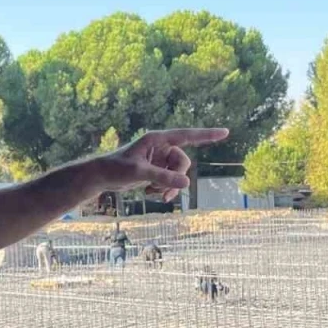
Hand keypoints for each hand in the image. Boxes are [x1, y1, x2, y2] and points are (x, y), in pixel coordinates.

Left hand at [98, 128, 229, 199]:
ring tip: (154, 195)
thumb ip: (163, 178)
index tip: (225, 132)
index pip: (187, 135)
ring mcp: (159, 159)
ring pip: (177, 174)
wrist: (101, 176)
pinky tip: (148, 192)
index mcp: (157, 139)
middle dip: (176, 179)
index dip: (207, 134)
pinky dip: (162, 188)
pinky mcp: (156, 170)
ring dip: (169, 187)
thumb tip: (187, 183)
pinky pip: (169, 180)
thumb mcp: (140, 173)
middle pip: (183, 163)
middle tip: (165, 194)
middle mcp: (161, 147)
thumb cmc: (116, 168)